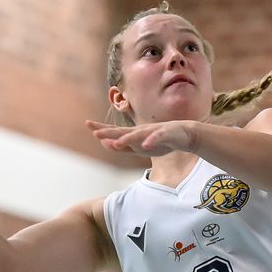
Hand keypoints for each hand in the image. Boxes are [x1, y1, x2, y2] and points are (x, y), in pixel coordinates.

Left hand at [86, 118, 201, 157]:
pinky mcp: (165, 134)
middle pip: (123, 131)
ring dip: (127, 139)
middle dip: (110, 132)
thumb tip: (107, 145)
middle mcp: (141, 131)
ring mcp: (152, 132)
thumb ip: (124, 147)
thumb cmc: (160, 141)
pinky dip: (151, 141)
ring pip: (138, 135)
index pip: (115, 131)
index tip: (88, 124)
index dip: (102, 128)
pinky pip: (157, 138)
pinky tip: (145, 145)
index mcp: (134, 134)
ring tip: (117, 143)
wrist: (183, 135)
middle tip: (95, 132)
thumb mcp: (140, 147)